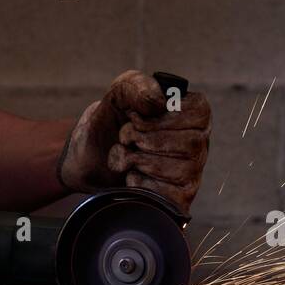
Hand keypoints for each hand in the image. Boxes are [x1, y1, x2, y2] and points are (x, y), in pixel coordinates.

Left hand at [57, 70, 210, 212]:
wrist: (84, 163)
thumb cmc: (105, 127)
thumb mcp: (114, 98)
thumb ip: (135, 86)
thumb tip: (159, 101)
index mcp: (187, 113)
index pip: (201, 111)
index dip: (165, 116)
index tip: (137, 117)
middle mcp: (196, 142)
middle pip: (192, 142)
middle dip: (147, 139)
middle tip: (125, 137)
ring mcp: (190, 172)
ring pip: (183, 169)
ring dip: (140, 160)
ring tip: (125, 156)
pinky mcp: (178, 198)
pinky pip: (171, 194)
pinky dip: (141, 183)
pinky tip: (131, 177)